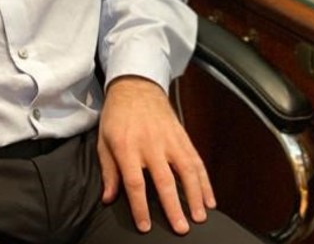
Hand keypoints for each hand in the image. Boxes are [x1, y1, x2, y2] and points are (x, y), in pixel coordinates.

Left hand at [97, 76, 215, 233]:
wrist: (136, 86)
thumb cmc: (117, 116)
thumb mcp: (104, 141)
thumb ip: (109, 171)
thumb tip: (109, 198)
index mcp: (127, 147)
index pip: (135, 183)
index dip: (140, 207)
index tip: (146, 226)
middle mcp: (151, 144)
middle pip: (164, 180)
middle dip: (174, 206)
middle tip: (181, 228)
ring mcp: (170, 139)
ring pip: (186, 170)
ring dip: (195, 195)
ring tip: (201, 216)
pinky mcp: (182, 136)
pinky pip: (196, 160)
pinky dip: (204, 180)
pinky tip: (209, 197)